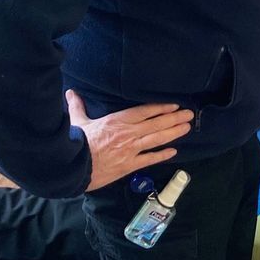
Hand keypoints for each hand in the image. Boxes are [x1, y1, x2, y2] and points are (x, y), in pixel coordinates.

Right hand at [67, 89, 192, 191]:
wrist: (73, 167)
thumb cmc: (76, 143)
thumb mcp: (77, 121)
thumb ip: (77, 106)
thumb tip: (70, 92)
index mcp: (117, 121)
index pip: (144, 111)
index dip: (160, 107)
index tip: (174, 105)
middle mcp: (128, 133)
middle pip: (156, 123)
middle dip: (174, 118)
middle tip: (189, 114)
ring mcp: (131, 150)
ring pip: (157, 139)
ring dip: (173, 133)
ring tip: (187, 128)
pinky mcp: (129, 165)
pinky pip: (150, 159)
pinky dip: (162, 155)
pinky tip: (173, 151)